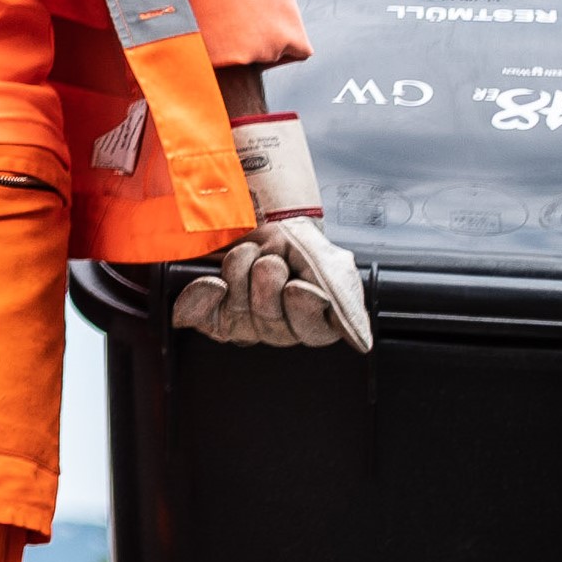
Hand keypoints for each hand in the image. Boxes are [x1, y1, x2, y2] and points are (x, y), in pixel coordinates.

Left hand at [169, 113, 372, 350]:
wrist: (257, 219)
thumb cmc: (294, 244)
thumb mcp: (329, 263)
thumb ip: (345, 301)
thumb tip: (361, 342)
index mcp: (314, 321)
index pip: (311, 332)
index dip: (302, 309)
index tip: (297, 286)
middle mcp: (279, 328)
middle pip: (271, 323)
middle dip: (269, 281)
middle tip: (271, 261)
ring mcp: (244, 323)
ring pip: (237, 313)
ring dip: (241, 273)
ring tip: (250, 255)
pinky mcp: (211, 313)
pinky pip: (199, 316)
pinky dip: (204, 295)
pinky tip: (213, 281)